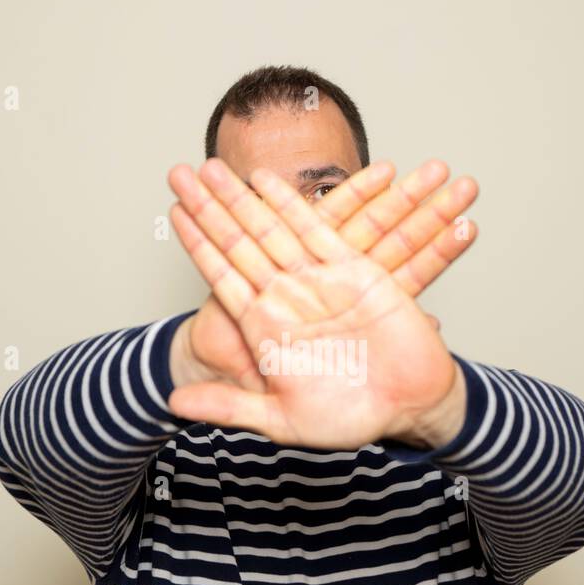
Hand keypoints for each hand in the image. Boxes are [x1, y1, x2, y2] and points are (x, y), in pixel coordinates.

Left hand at [167, 158, 476, 449]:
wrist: (410, 406)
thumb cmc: (350, 418)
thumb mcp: (283, 419)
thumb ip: (231, 406)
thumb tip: (173, 405)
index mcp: (264, 328)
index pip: (220, 274)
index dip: (197, 243)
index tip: (173, 212)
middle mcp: (286, 297)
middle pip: (238, 241)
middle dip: (210, 206)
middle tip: (179, 171)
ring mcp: (316, 280)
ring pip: (270, 227)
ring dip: (240, 196)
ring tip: (212, 164)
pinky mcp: (354, 269)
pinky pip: (317, 228)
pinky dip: (291, 204)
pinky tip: (265, 180)